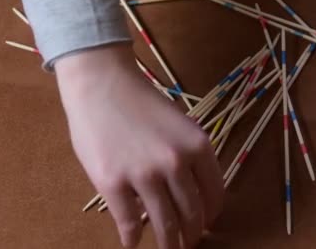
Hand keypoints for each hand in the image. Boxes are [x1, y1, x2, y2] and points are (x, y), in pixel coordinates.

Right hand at [55, 44, 223, 247]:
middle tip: (187, 245)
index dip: (210, 216)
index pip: (214, 195)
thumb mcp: (179, 124)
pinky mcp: (113, 183)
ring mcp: (144, 175)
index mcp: (198, 146)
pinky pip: (128, 223)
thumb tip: (191, 192)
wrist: (101, 83)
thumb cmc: (139, 100)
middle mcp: (176, 163)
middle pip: (192, 214)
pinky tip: (132, 244)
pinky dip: (132, 239)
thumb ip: (189, 156)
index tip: (205, 225)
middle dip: (191, 236)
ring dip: (168, 245)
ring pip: (164, 224)